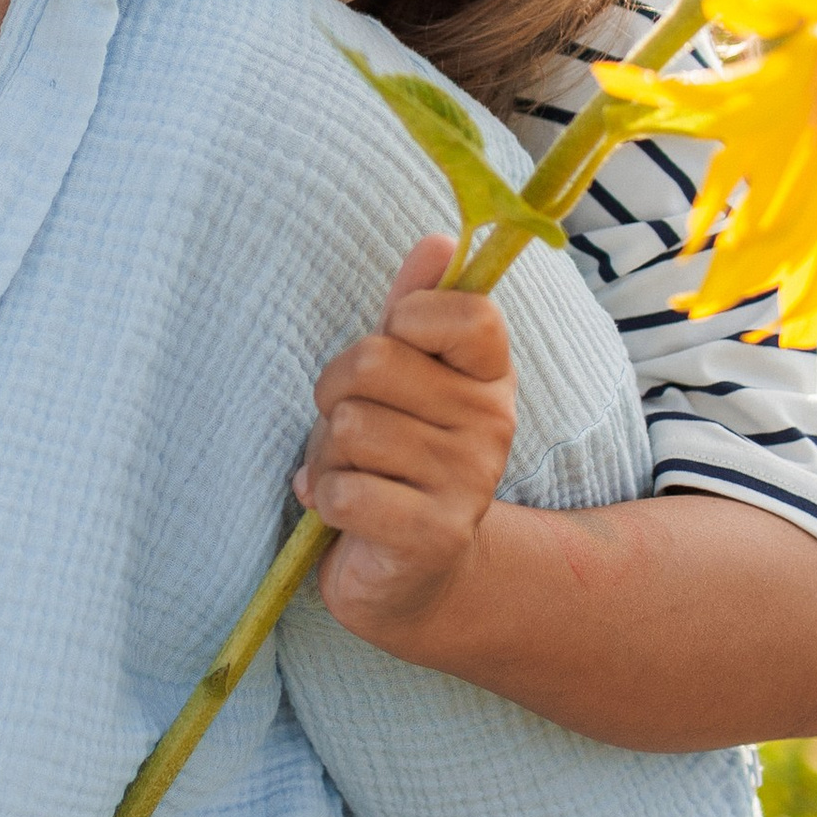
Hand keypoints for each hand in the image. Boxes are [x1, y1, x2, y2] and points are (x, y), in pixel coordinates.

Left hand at [297, 236, 515, 652]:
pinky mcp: (433, 536)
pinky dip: (325, 500)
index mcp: (489, 377)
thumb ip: (417, 310)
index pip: (465, 312)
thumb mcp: (407, 378)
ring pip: (351, 429)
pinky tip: (344, 513)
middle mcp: (491, 424)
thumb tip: (438, 241)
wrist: (411, 575)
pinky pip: (343, 491)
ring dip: (327, 454)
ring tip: (350, 474)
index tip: (395, 347)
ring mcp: (467, 482)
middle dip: (335, 393)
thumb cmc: (397, 459)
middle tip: (349, 426)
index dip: (407, 318)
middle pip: (375, 363)